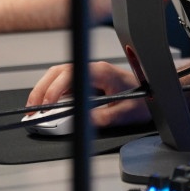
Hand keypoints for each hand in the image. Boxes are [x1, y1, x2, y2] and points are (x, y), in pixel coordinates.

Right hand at [27, 60, 149, 127]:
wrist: (156, 92)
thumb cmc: (145, 98)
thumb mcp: (126, 112)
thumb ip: (105, 117)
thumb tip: (83, 121)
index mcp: (101, 71)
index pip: (70, 74)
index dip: (55, 88)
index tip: (47, 104)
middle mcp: (93, 70)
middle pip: (58, 72)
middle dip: (42, 89)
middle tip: (33, 109)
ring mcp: (89, 75)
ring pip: (58, 76)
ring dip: (44, 90)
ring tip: (35, 109)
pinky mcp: (88, 82)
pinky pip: (64, 84)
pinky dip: (52, 93)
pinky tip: (47, 106)